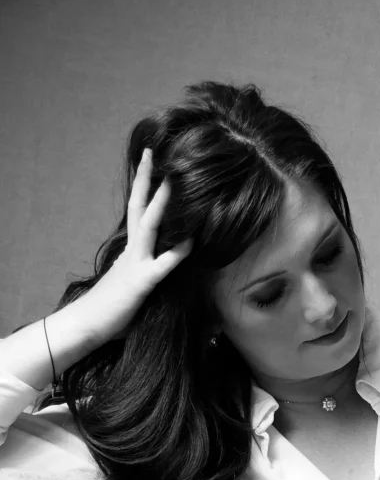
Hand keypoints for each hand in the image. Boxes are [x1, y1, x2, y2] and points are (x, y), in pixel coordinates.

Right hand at [84, 148, 192, 344]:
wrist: (85, 326)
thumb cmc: (109, 314)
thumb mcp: (131, 291)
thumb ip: (145, 279)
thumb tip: (160, 280)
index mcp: (130, 253)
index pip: (138, 215)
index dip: (144, 192)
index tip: (152, 170)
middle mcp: (132, 252)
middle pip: (138, 207)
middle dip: (146, 180)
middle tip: (152, 153)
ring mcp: (135, 264)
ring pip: (149, 225)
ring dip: (162, 201)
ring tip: (173, 178)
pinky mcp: (140, 283)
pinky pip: (162, 264)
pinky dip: (178, 252)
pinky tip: (193, 240)